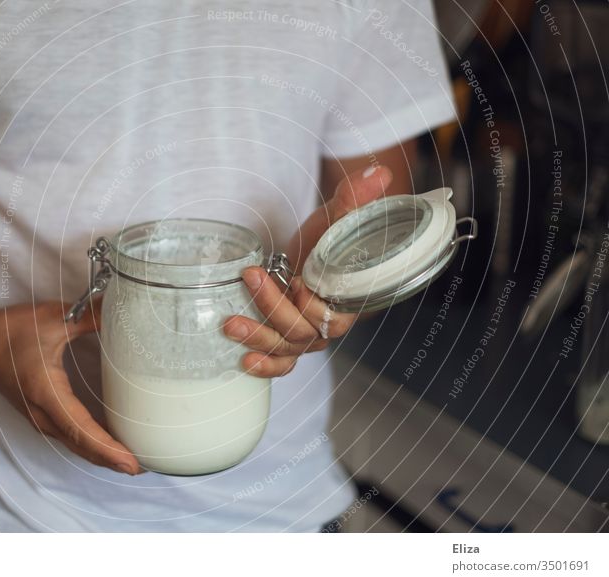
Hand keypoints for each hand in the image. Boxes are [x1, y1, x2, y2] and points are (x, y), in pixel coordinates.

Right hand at [0, 299, 141, 474]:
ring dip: (103, 456)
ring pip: (76, 445)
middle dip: (114, 460)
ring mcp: (41, 418)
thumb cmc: (10, 332)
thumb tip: (120, 307)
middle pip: (83, 446)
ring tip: (133, 461)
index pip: (82, 429)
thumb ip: (90, 316)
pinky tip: (109, 445)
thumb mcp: (53, 318)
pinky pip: (70, 438)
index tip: (131, 462)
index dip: (108, 449)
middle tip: (147, 467)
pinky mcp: (41, 415)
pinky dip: (91, 446)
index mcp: (46, 393)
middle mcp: (43, 414)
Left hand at [224, 165, 394, 376]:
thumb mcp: (337, 217)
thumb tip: (379, 174)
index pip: (332, 314)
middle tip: (253, 277)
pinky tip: (244, 363)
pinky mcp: (287, 338)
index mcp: (345, 298)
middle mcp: (326, 323)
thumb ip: (354, 199)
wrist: (312, 249)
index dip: (313, 304)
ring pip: (287, 348)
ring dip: (259, 337)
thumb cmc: (327, 236)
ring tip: (230, 323)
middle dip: (274, 309)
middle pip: (302, 331)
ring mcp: (307, 335)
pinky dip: (266, 366)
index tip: (296, 280)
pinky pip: (282, 363)